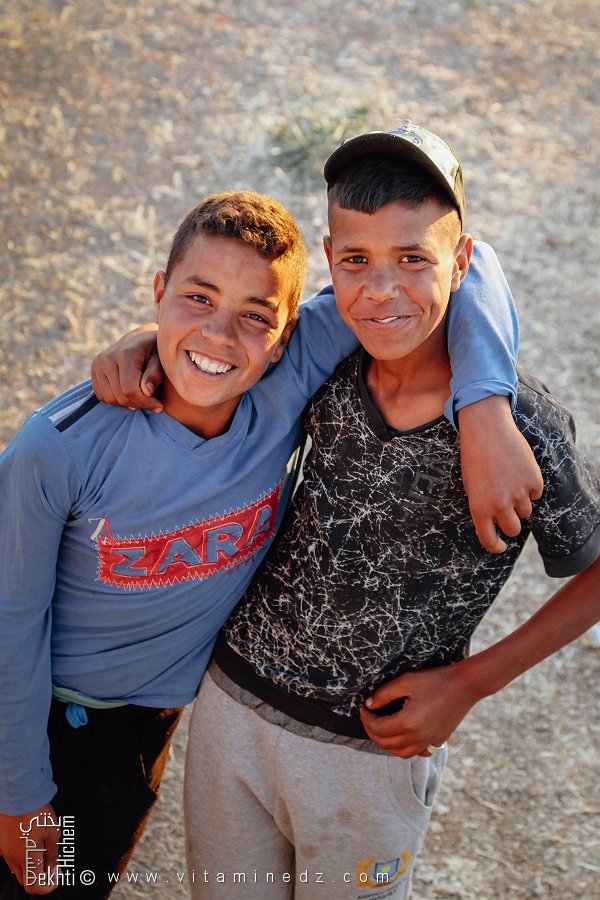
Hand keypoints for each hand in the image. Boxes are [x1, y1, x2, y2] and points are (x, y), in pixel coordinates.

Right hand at [0, 804, 60, 893]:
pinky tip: (31, 840)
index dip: (48, 885)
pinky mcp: (1, 841)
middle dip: (40, 877)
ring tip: (43, 849)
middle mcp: (13, 858)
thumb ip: (53, 854)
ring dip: (30, 865)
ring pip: (17, 867)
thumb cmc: (36, 812)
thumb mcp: (53, 833)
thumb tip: (53, 866)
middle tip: (52, 865)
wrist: (19, 794)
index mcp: (27, 859)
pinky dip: (22, 854)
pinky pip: (11, 855)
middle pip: (26, 880)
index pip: (35, 887)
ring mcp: (4, 850)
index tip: (56, 875)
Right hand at [91, 324, 163, 411]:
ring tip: (142, 398)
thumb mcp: (161, 359)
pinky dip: (116, 400)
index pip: (130, 389)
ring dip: (127, 404)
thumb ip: (155, 374)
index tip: (159, 406)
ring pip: (110, 398)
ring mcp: (98, 363)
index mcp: (126, 353)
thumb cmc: (155, 350)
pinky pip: (102, 396)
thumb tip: (147, 391)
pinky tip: (130, 393)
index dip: (145, 403)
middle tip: (153, 403)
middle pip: (120, 396)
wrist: (141, 337)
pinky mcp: (94, 369)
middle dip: (139, 404)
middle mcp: (107, 358)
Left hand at [359, 663, 479, 757]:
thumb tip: (369, 705)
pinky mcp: (437, 741)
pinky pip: (415, 752)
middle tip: (368, 717)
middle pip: (385, 743)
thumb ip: (384, 694)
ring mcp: (428, 742)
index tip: (363, 708)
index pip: (377, 728)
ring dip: (386, 743)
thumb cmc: (435, 680)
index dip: (366, 718)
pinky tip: (401, 736)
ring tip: (381, 728)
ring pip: (400, 752)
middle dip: (372, 731)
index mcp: (407, 723)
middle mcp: (417, 737)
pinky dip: (404, 748)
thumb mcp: (406, 681)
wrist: (465, 686)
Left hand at [458, 395, 543, 552]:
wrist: (487, 429)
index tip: (500, 546)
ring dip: (519, 501)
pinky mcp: (533, 480)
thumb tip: (493, 524)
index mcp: (479, 508)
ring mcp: (518, 493)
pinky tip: (518, 470)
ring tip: (508, 480)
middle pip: (513, 529)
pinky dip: (530, 486)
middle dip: (511, 523)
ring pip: (525, 510)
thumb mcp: (470, 485)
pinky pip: (535, 493)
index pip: (489, 539)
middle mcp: (500, 504)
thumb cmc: (474, 457)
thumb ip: (481, 506)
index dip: (495, 546)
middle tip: (508, 512)